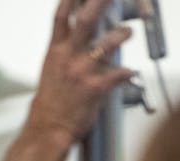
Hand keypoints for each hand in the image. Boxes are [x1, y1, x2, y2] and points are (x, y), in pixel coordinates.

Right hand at [28, 0, 134, 144]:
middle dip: (101, 2)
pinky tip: (131, 72)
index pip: (61, 16)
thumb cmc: (51, 103)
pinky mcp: (96, 88)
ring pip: (108, 42)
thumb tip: (81, 39)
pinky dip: (129, 71)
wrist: (48, 128)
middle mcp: (69, 57)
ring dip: (122, 33)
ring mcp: (83, 71)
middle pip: (86, 19)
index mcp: (56, 51)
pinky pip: (120, 73)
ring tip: (127, 32)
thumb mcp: (52, 70)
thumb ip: (66, 51)